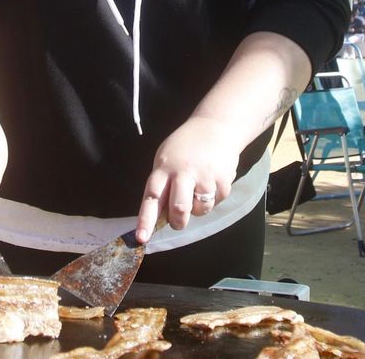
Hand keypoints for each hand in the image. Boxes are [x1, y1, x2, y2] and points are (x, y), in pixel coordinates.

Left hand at [136, 116, 239, 242]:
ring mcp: (205, 176)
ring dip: (197, 209)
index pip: (152, 197)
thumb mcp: (166, 158)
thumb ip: (162, 184)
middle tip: (178, 220)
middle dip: (177, 222)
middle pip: (179, 209)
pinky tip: (212, 181)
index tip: (141, 238)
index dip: (146, 220)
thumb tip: (160, 216)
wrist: (216, 126)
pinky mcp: (223, 180)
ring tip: (197, 191)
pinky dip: (213, 198)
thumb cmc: (185, 146)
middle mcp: (184, 172)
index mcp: (164, 167)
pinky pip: (216, 203)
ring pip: (199, 210)